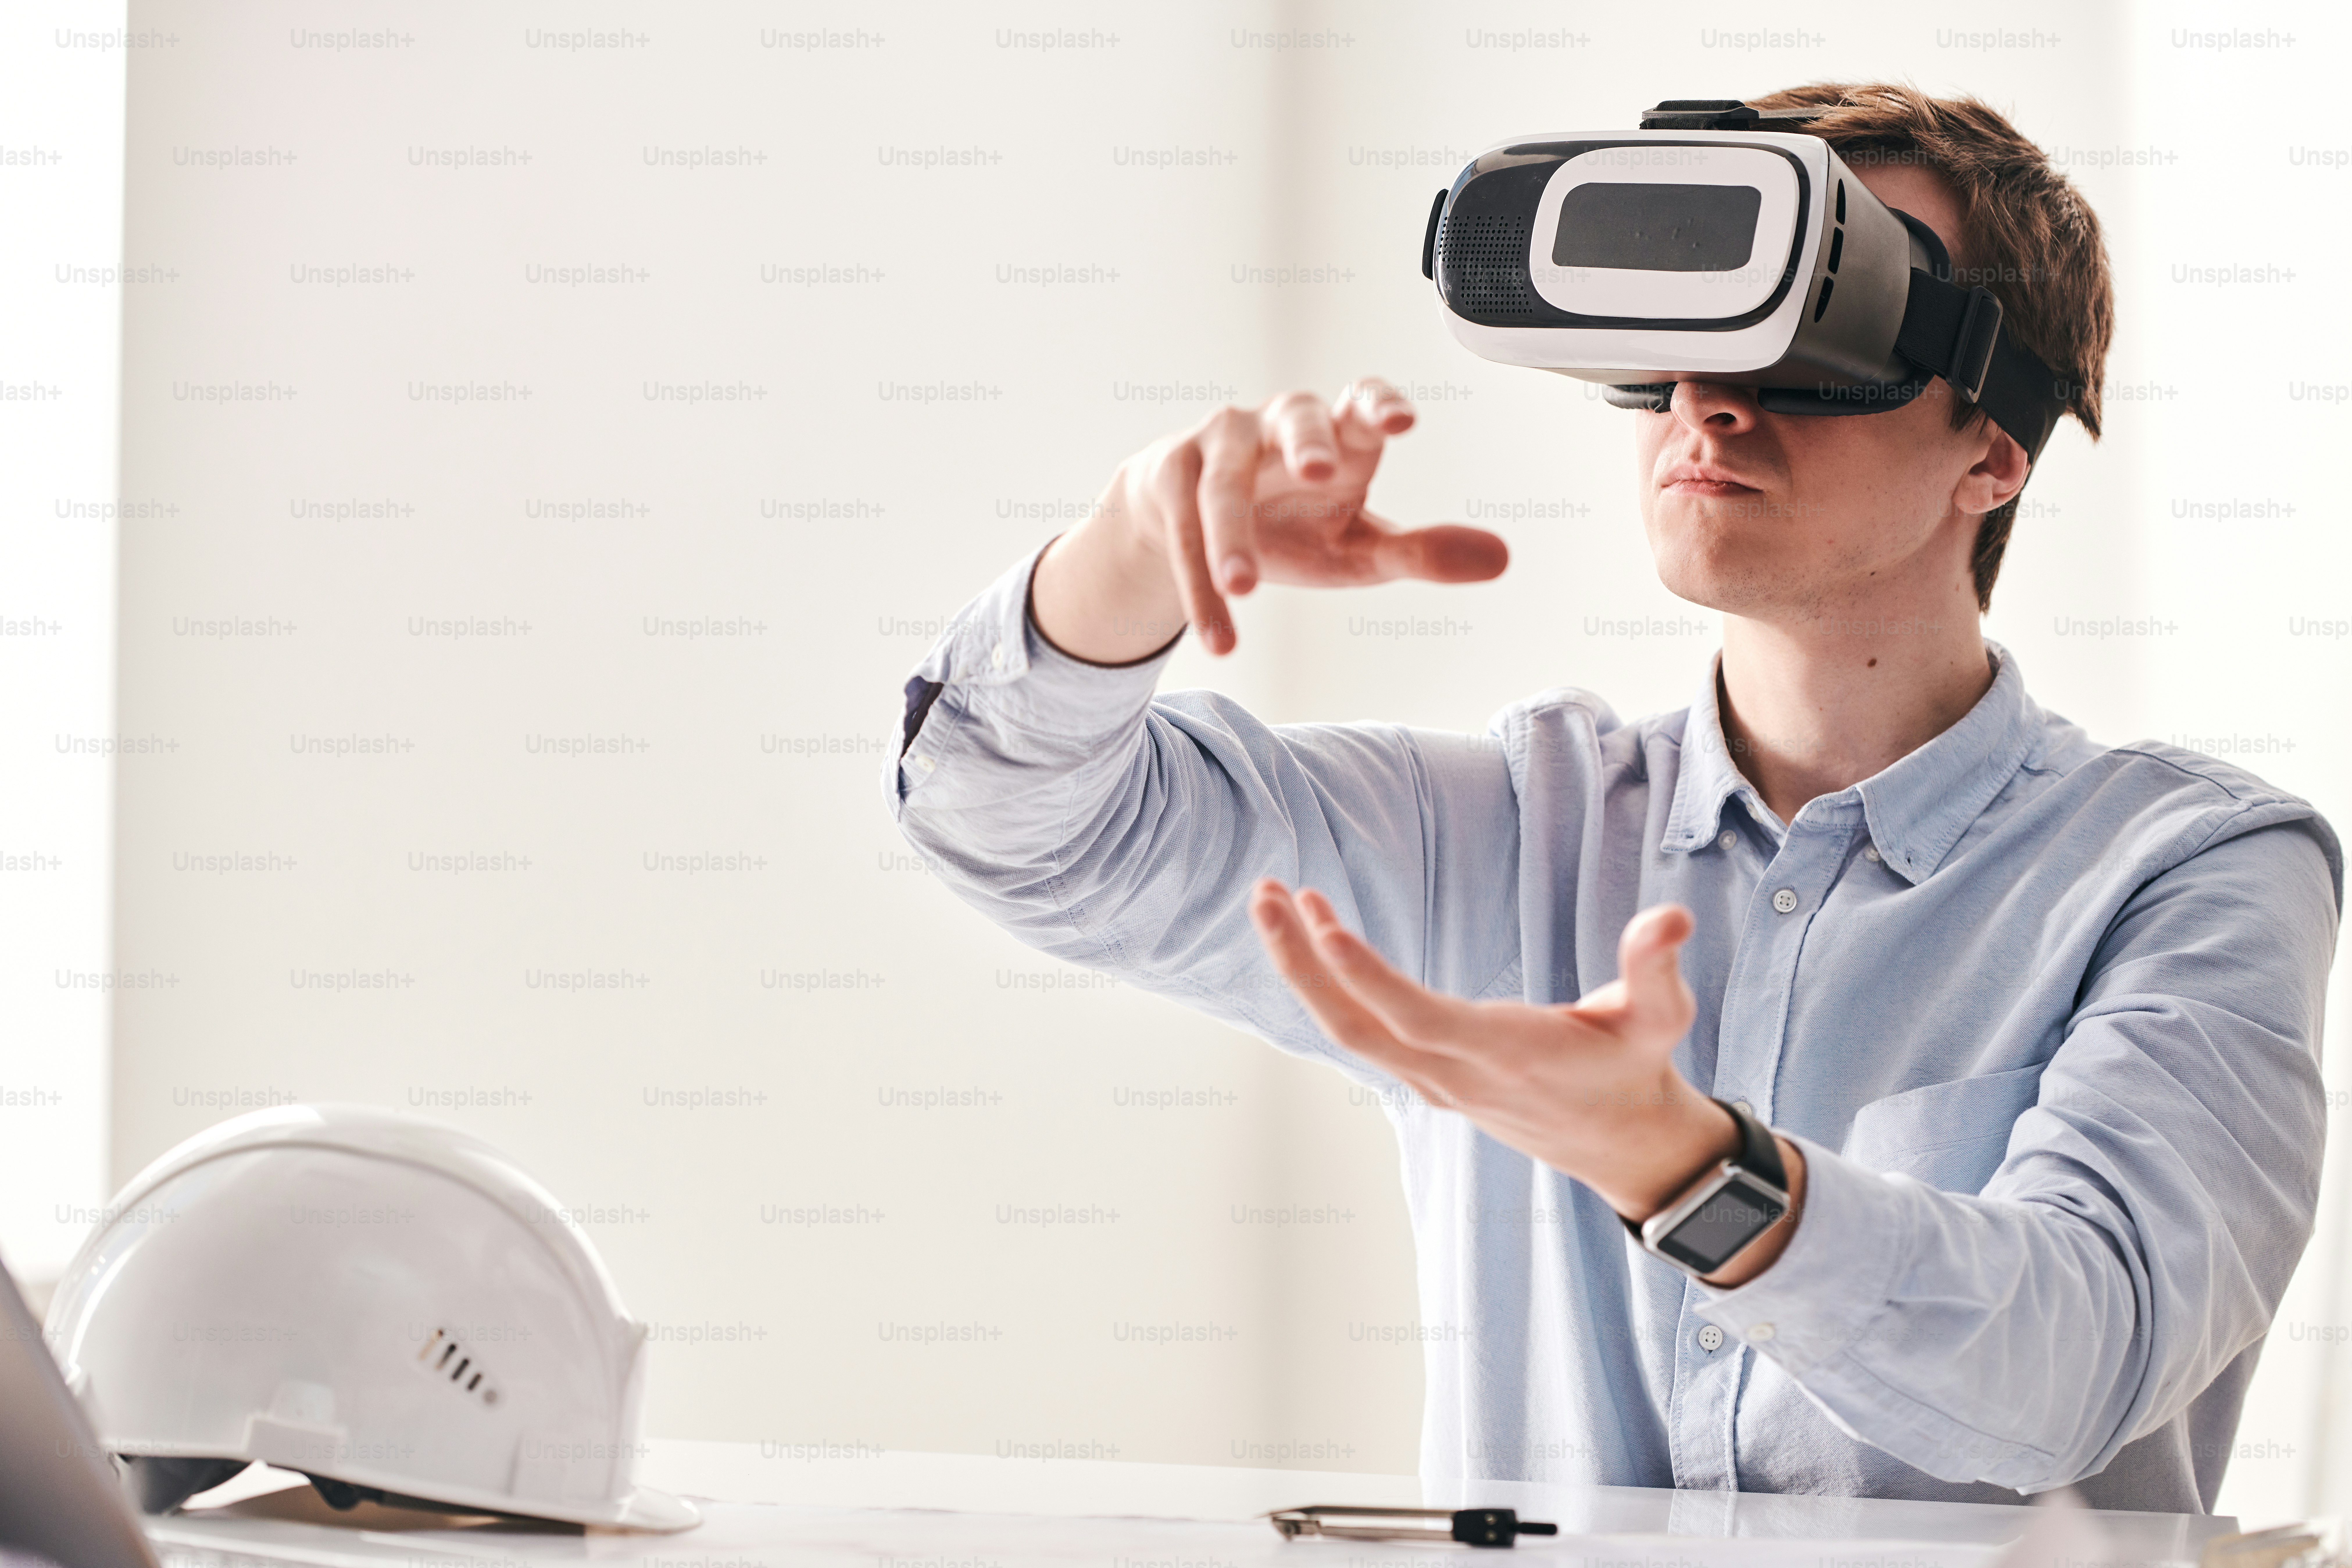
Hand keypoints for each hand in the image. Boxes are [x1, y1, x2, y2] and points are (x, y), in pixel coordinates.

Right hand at [1030, 379, 1508, 662]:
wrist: (1186, 520)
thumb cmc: (1289, 524)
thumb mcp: (1356, 546)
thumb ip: (1420, 553)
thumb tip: (1501, 559)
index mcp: (1335, 436)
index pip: (1361, 403)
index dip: (1379, 405)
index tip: (1400, 421)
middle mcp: (1275, 427)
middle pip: (1293, 420)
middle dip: (1304, 443)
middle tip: (1316, 473)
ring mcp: (1217, 446)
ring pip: (1222, 488)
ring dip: (1231, 539)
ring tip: (1244, 589)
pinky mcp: (1169, 476)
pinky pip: (1183, 535)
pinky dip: (1198, 588)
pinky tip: (1220, 637)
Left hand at [1247, 879, 1805, 1282]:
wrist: (1621, 1145)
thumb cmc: (1634, 1070)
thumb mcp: (1659, 1019)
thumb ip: (1655, 968)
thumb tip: (1669, 919)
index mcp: (1502, 1054)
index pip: (1415, 1016)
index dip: (1365, 976)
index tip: (1321, 924)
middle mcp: (1454, 1073)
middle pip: (1355, 1026)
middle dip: (1302, 964)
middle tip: (1264, 895)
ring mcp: (1435, 1080)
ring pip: (1349, 1030)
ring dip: (1304, 969)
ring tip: (1275, 903)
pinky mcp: (1429, 1077)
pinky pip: (1363, 1033)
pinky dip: (1330, 988)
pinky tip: (1313, 941)